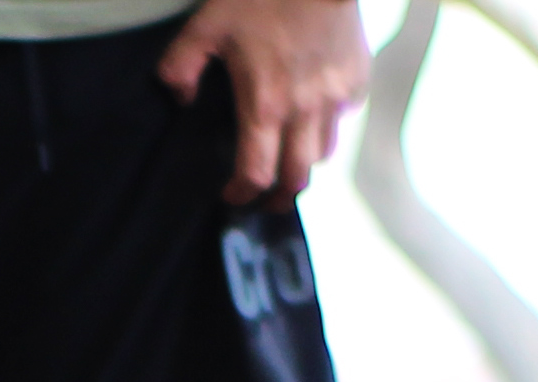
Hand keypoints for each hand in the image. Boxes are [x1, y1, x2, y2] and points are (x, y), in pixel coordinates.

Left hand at [156, 0, 365, 200]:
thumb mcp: (208, 24)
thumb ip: (182, 65)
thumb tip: (180, 97)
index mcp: (265, 105)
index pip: (256, 173)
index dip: (241, 193)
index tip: (231, 195)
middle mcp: (304, 111)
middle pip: (297, 178)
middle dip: (279, 198)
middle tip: (266, 201)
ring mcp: (336, 97)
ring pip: (324, 152)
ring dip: (304, 163)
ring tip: (290, 163)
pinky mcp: (358, 78)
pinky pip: (345, 116)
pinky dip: (329, 125)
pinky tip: (317, 116)